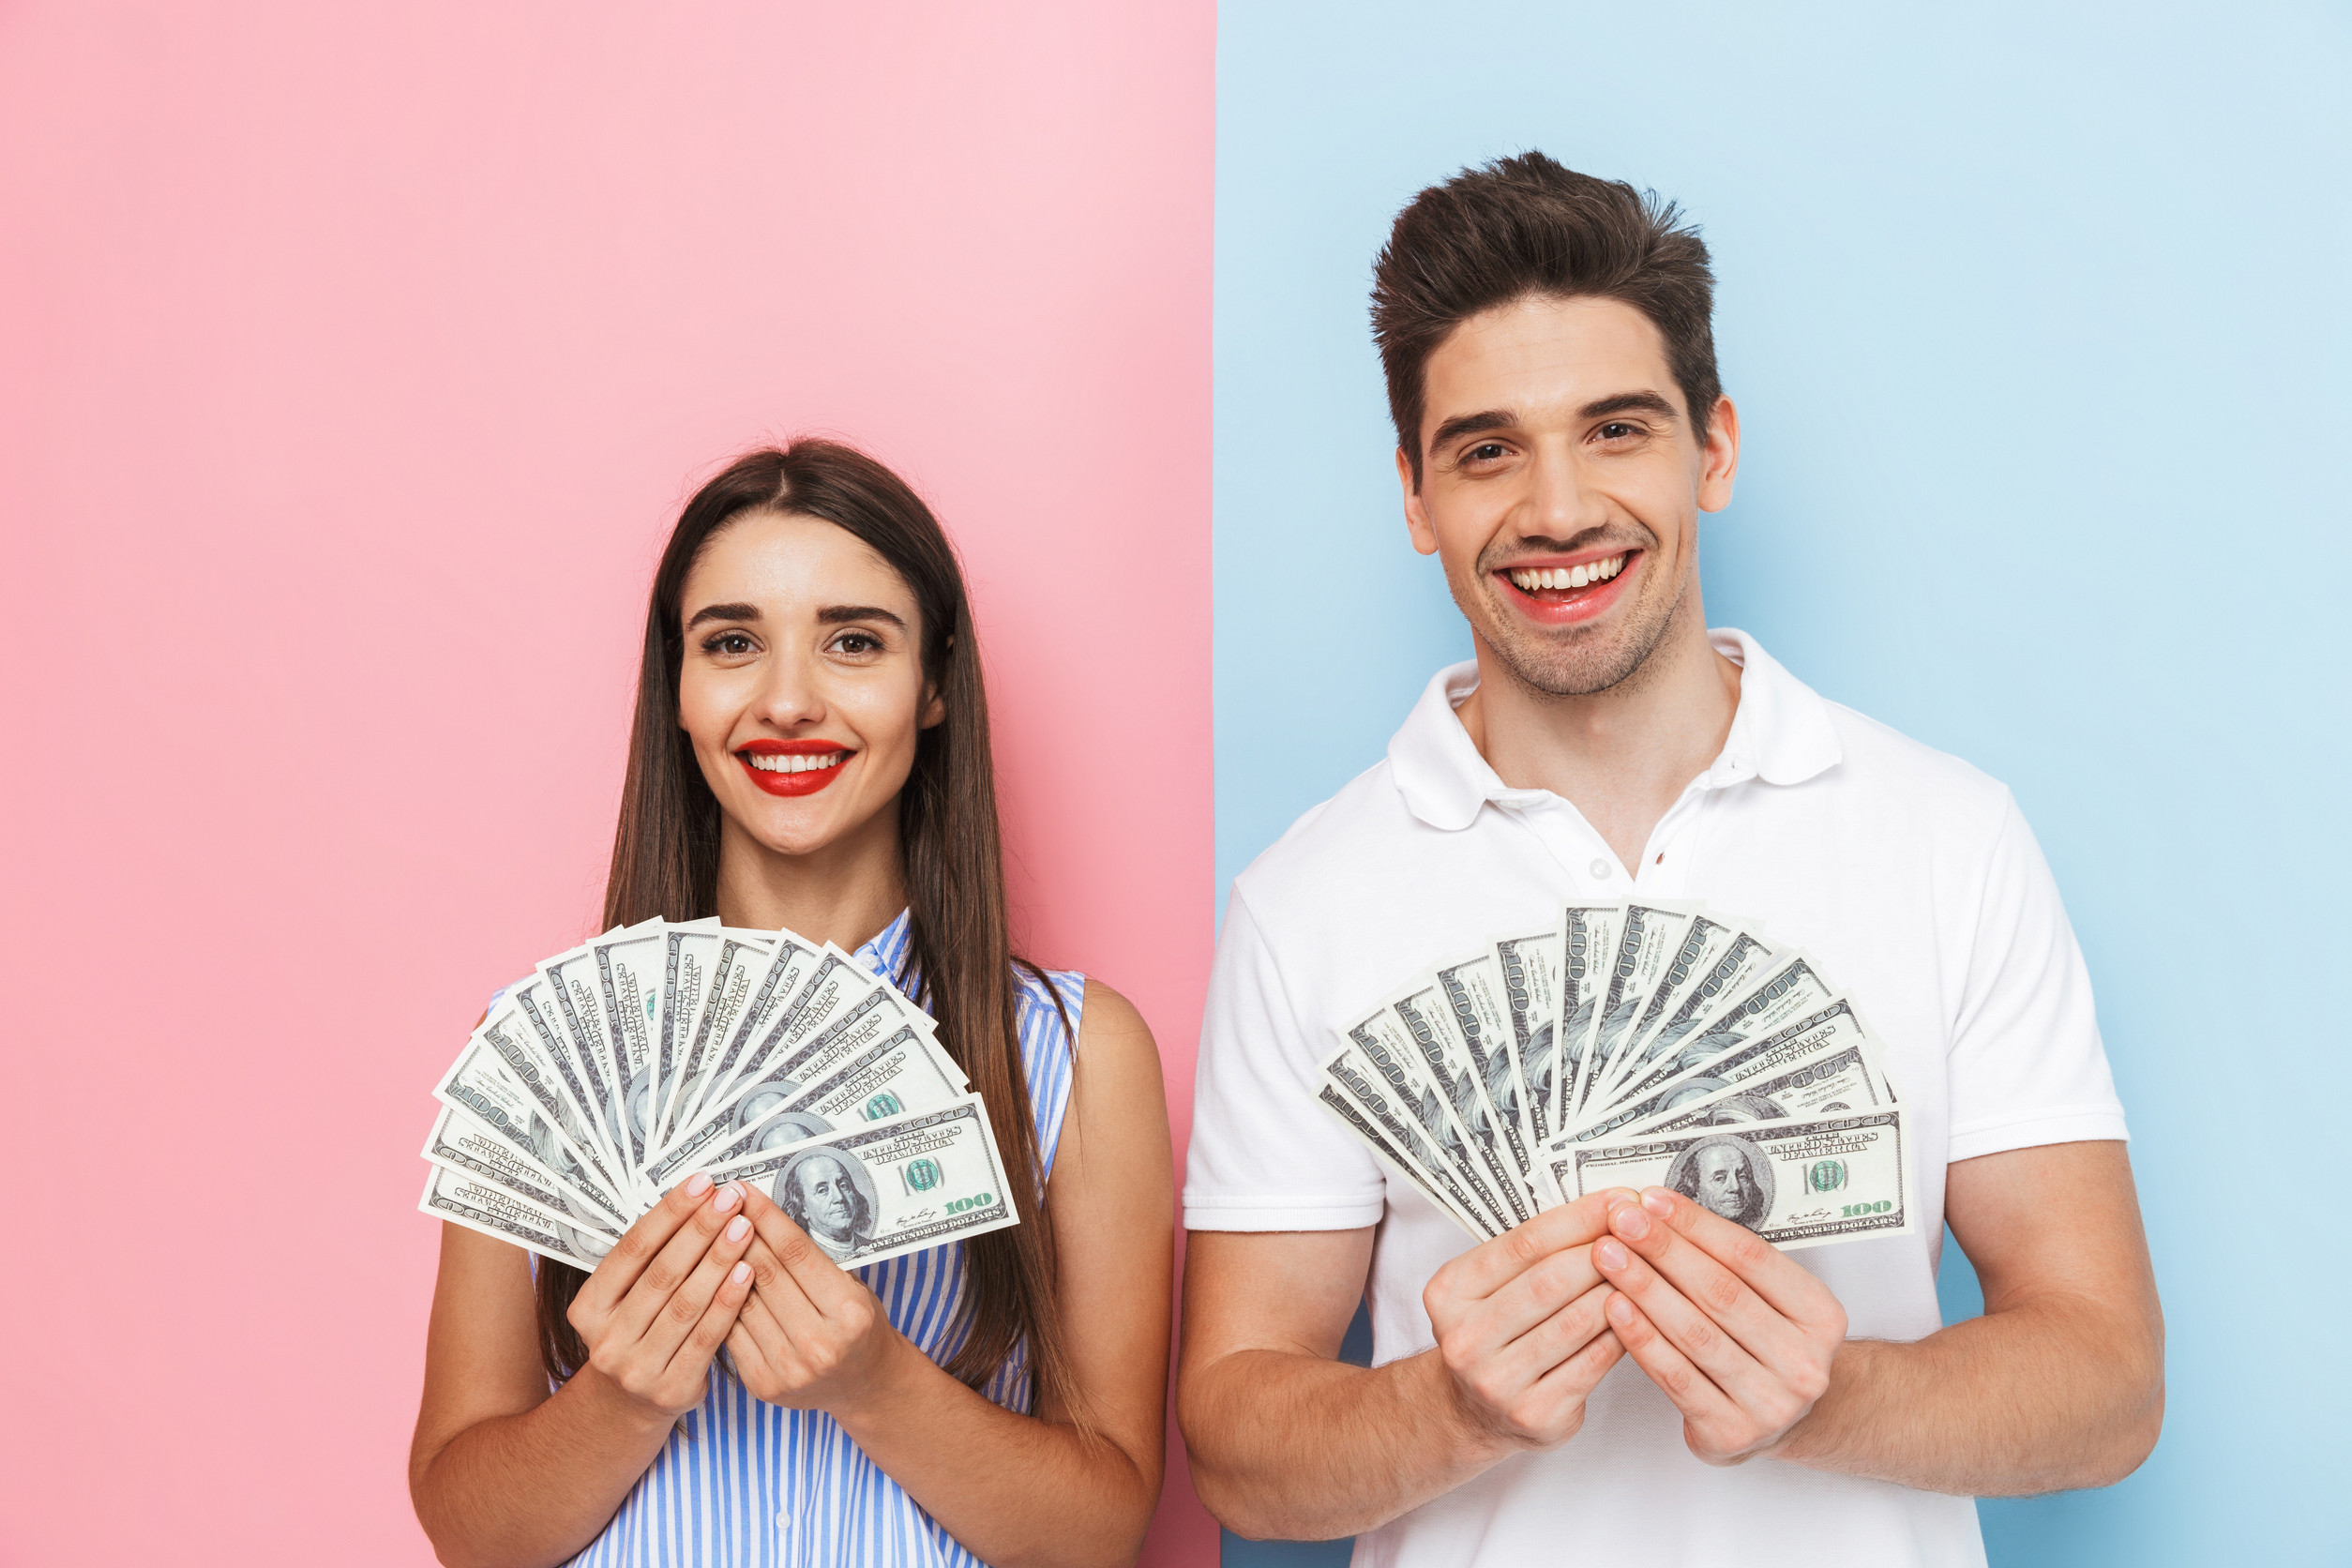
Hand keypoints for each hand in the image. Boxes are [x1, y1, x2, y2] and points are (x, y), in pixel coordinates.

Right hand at [565, 1172, 758, 1423]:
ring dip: (719, 1260)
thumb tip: (694, 1199)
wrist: (626, 1407)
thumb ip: (648, 1262)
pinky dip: (729, 1302)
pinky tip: (749, 1273)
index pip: (632, 1250)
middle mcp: (606, 1339)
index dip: (669, 1213)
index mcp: (588, 1308)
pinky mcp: (671, 1388)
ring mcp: (637, 1367)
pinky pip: (707, 1337)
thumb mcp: (622, 1302)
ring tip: (744, 1227)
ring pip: (686, 1303)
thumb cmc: (636, 1334)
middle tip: (730, 1197)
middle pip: (662, 1273)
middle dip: (700, 1230)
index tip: (701, 1182)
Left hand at [724, 1183, 908, 1414]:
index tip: (744, 1192)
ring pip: (741, 1301)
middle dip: (738, 1232)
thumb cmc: (857, 1326)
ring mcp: (789, 1368)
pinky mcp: (764, 1384)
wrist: (863, 1385)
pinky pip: (731, 1331)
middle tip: (717, 1203)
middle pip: (766, 1274)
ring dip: (719, 1263)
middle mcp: (820, 1343)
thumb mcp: (852, 1288)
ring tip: (705, 1234)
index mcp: (849, 1312)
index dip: (766, 1218)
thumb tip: (760, 1219)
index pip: (797, 1253)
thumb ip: (812, 1263)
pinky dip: (717, 1301)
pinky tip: (706, 1277)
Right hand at [1421, 1193, 1625, 1454]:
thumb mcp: (1489, 1287)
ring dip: (1621, 1289)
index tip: (1618, 1199)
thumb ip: (1532, 1254)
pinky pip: (1594, 1362)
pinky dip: (1624, 1332)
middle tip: (1643, 1231)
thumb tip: (1605, 1208)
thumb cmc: (1495, 1332)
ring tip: (1649, 1267)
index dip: (1577, 1218)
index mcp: (1449, 1292)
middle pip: (1549, 1281)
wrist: (1474, 1412)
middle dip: (1604, 1251)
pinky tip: (1643, 1313)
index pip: (1522, 1244)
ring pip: (1577, 1322)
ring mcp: (1498, 1381)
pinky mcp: (1536, 1414)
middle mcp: (1465, 1338)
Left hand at [1591, 1186, 1845, 1463]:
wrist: (1785, 1421)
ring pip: (1695, 1333)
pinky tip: (1614, 1308)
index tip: (1653, 1200)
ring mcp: (1770, 1403)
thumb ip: (1729, 1263)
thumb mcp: (1773, 1302)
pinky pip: (1676, 1376)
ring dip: (1644, 1288)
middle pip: (1721, 1293)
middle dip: (1664, 1250)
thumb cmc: (1766, 1346)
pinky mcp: (1730, 1433)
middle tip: (1621, 1221)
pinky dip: (1641, 1338)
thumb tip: (1661, 1213)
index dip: (1698, 1225)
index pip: (1752, 1258)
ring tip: (1607, 1256)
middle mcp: (1804, 1363)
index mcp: (1821, 1317)